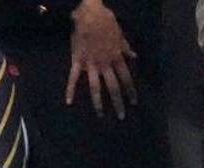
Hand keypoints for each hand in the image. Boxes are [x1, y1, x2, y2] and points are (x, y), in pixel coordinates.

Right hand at [67, 0, 136, 119]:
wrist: (89, 15)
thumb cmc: (106, 22)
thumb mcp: (120, 35)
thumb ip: (126, 47)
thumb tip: (134, 56)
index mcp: (117, 57)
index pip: (126, 78)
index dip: (131, 91)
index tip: (134, 102)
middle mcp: (105, 64)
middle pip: (113, 86)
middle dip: (118, 102)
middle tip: (121, 117)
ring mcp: (91, 65)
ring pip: (96, 87)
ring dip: (98, 102)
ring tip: (100, 115)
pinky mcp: (77, 62)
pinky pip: (74, 78)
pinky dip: (70, 90)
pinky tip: (69, 102)